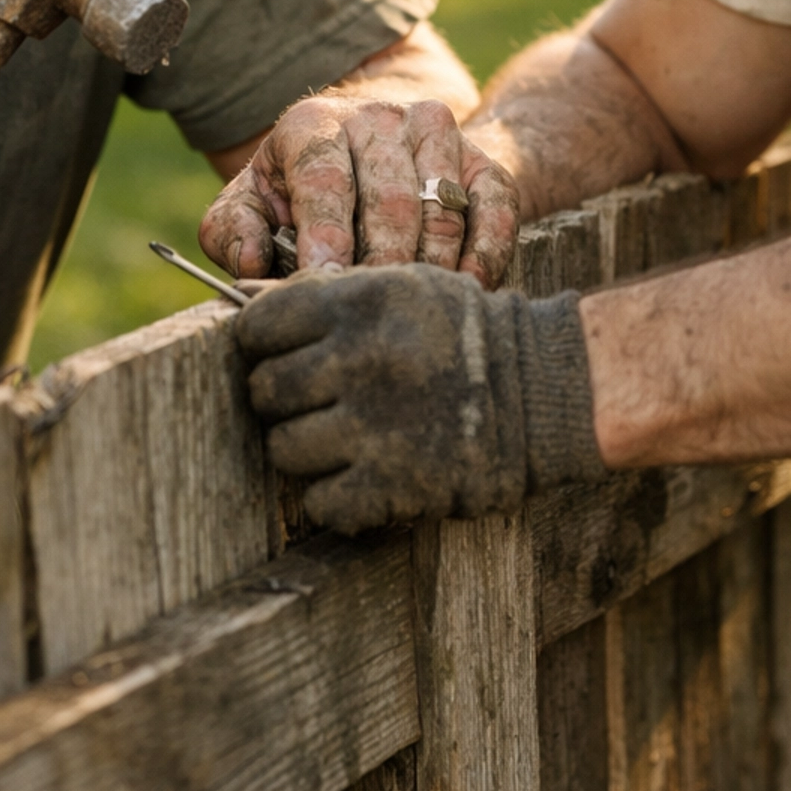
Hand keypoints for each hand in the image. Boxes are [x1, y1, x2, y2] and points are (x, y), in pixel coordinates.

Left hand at [200, 97, 518, 288]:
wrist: (369, 151)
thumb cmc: (297, 195)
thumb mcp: (251, 204)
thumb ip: (235, 232)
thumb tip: (250, 264)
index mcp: (314, 123)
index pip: (323, 178)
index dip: (324, 234)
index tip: (324, 283)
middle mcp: (380, 117)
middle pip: (390, 197)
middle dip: (380, 263)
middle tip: (370, 316)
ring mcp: (437, 133)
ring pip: (442, 207)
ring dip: (431, 267)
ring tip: (413, 315)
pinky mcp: (481, 160)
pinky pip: (495, 207)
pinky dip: (486, 254)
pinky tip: (467, 293)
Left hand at [234, 264, 603, 533]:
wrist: (547, 390)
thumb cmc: (464, 334)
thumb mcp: (401, 288)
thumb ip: (324, 295)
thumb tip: (243, 302)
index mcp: (359, 304)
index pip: (258, 326)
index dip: (260, 344)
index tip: (278, 355)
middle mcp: (360, 360)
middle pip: (265, 391)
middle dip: (281, 400)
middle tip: (313, 403)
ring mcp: (375, 425)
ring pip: (283, 449)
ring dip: (305, 450)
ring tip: (341, 441)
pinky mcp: (395, 484)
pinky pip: (322, 502)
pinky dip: (335, 498)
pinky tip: (362, 479)